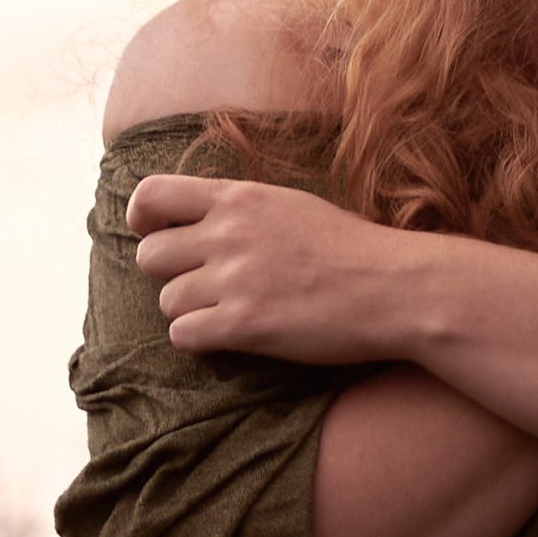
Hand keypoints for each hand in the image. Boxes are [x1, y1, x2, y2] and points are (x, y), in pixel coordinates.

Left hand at [128, 173, 428, 365]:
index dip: (142, 219)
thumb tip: (196, 219)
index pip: (152, 194)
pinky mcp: (245, 323)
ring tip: (229, 314)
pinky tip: (229, 337)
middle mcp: (229, 233)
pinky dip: (199, 341)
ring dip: (190, 313)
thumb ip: (240, 209)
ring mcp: (235, 279)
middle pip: (149, 257)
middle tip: (203, 286)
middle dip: (170, 275)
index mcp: (240, 197)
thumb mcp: (290, 205)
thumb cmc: (350, 249)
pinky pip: (183, 336)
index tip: (157, 235)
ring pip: (167, 302)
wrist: (395, 287)